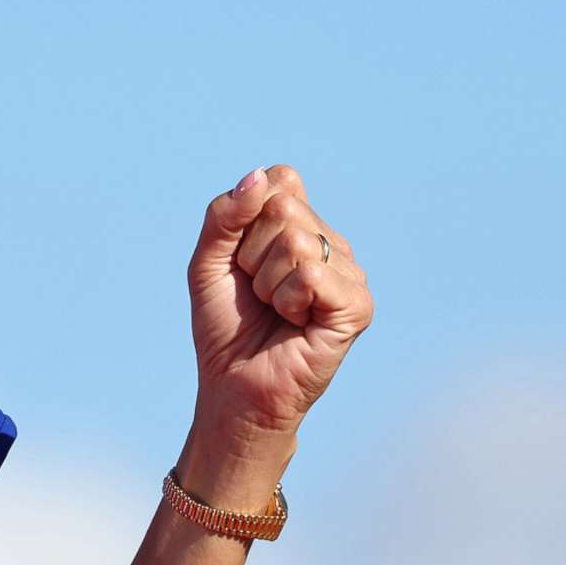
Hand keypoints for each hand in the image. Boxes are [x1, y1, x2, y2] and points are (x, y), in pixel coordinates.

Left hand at [187, 164, 370, 440]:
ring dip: (268, 283)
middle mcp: (331, 243)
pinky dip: (287, 301)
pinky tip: (295, 323)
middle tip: (259, 293)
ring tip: (276, 311)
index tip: (242, 262)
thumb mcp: (207, 261)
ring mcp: (349, 273)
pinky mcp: (357, 305)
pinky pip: (312, 274)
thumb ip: (223, 215)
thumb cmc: (226, 326)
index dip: (245, 220)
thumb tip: (258, 178)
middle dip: (252, 255)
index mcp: (303, 225)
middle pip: (284, 208)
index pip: (280, 180)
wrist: (234, 387)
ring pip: (296, 242)